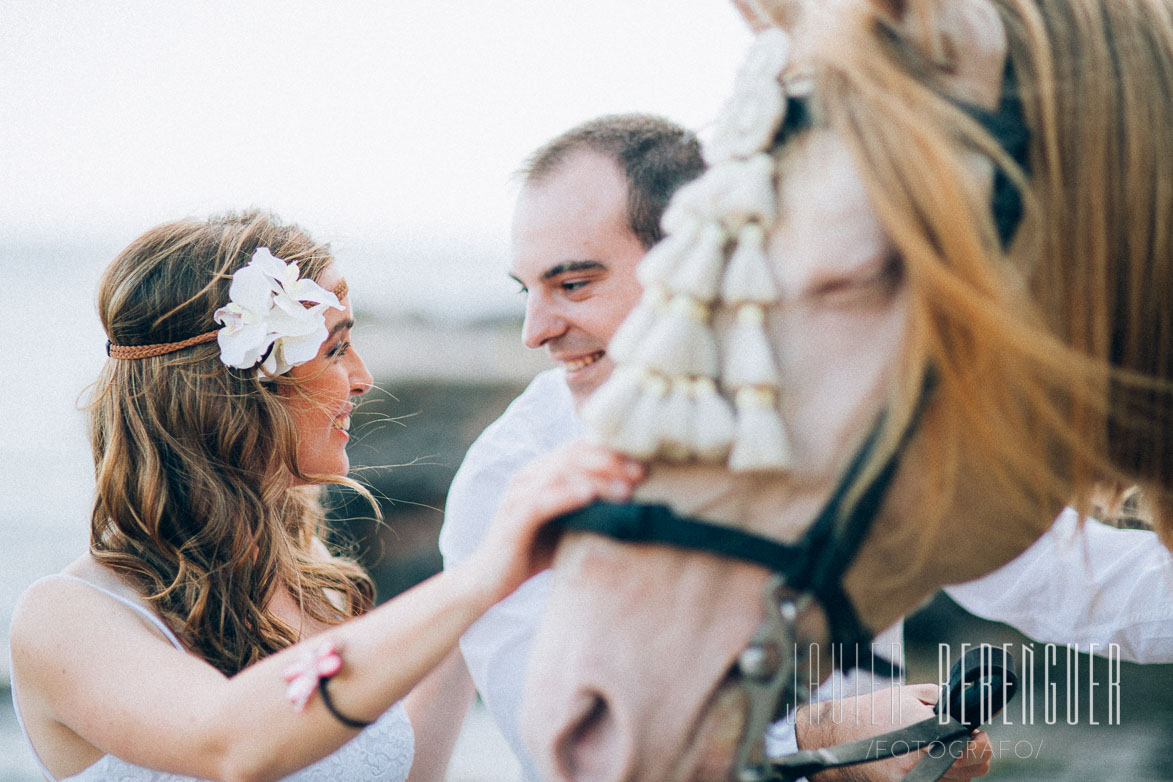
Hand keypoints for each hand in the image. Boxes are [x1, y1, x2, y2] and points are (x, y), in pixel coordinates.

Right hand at [467, 441, 644, 600]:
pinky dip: (568, 495)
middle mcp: (528, 476)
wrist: (488, 581)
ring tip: (626, 489)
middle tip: (642, 473)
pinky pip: (542, 500)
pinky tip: (590, 496)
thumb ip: (592, 510)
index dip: (612, 452)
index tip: (644, 464)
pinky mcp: (513, 517)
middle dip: (611, 462)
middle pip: (574, 456)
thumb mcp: (568, 526)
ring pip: (562, 475)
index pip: (579, 449)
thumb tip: (637, 506)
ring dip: (597, 479)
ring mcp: (519, 494)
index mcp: (541, 472)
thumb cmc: (532, 552)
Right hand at [795, 684, 992, 780]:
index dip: (979, 739)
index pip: (979, 750)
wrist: (838, 737)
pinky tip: (922, 760)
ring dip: (956, 766)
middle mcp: (926, 765)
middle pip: (976, 769)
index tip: (972, 731)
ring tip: (932, 749)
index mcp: (930, 737)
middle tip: (955, 739)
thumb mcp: (910, 695)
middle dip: (971, 752)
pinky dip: (940, 776)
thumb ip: (946, 700)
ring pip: (962, 781)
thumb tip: (974, 707)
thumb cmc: (873, 713)